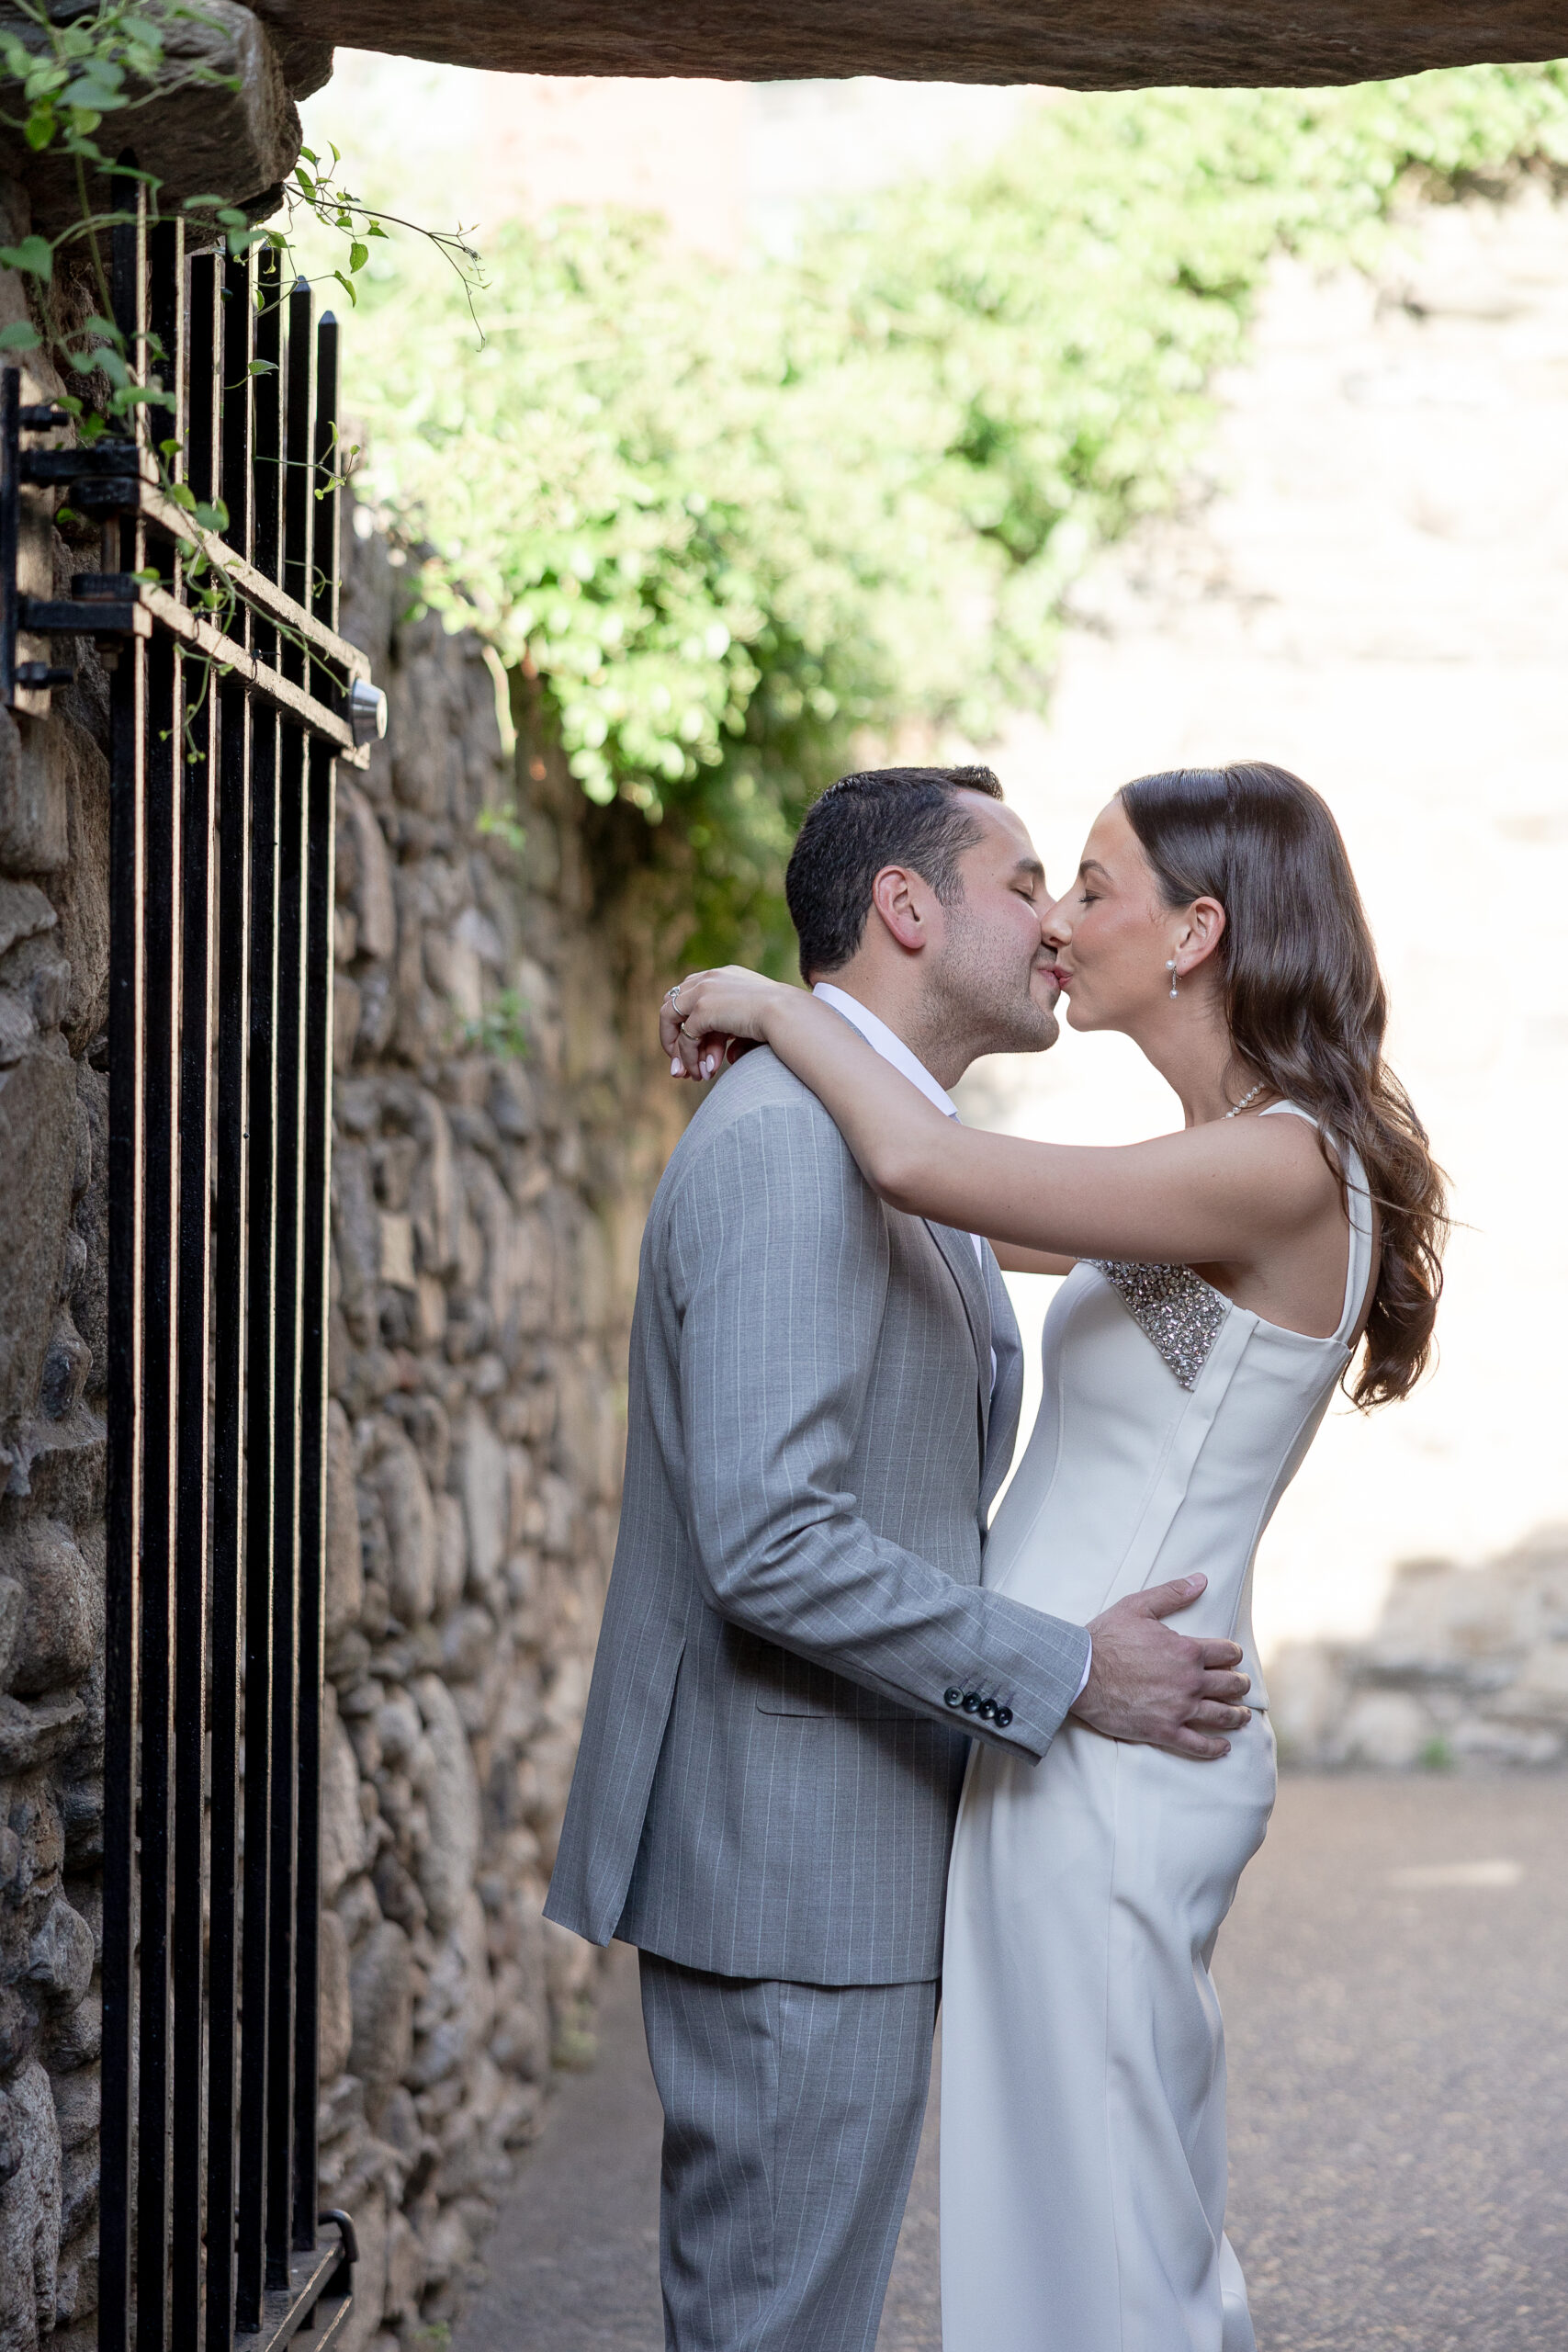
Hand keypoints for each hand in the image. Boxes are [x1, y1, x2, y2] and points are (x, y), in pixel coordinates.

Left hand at [659, 966, 792, 1080]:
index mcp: (724, 975)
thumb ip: (737, 1034)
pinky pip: (685, 1038)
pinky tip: (702, 1073)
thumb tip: (730, 1055)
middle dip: (674, 1036)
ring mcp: (703, 991)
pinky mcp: (701, 1009)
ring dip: (678, 1050)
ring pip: (671, 1020)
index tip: (692, 1045)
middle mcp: (709, 978)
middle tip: (679, 1063)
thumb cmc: (782, 1019)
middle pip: (675, 1005)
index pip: (690, 993)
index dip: (685, 1020)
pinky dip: (689, 1058)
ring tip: (687, 1075)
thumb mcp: (754, 1022)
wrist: (788, 1014)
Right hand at [1070, 1575, 1251, 1760]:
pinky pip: (1199, 1745)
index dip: (1233, 1654)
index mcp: (1188, 1651)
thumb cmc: (1106, 1637)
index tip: (1232, 1658)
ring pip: (1222, 1715)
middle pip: (1231, 1685)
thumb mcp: (1138, 1606)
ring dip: (1237, 1715)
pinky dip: (1215, 1748)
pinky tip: (1224, 1747)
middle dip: (1240, 1684)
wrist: (1079, 1673)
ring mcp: (1179, 1708)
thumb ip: (1172, 1593)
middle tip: (1240, 1686)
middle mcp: (1190, 1681)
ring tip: (1242, 1715)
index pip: (1228, 1653)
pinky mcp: (1165, 1731)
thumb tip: (1201, 1580)